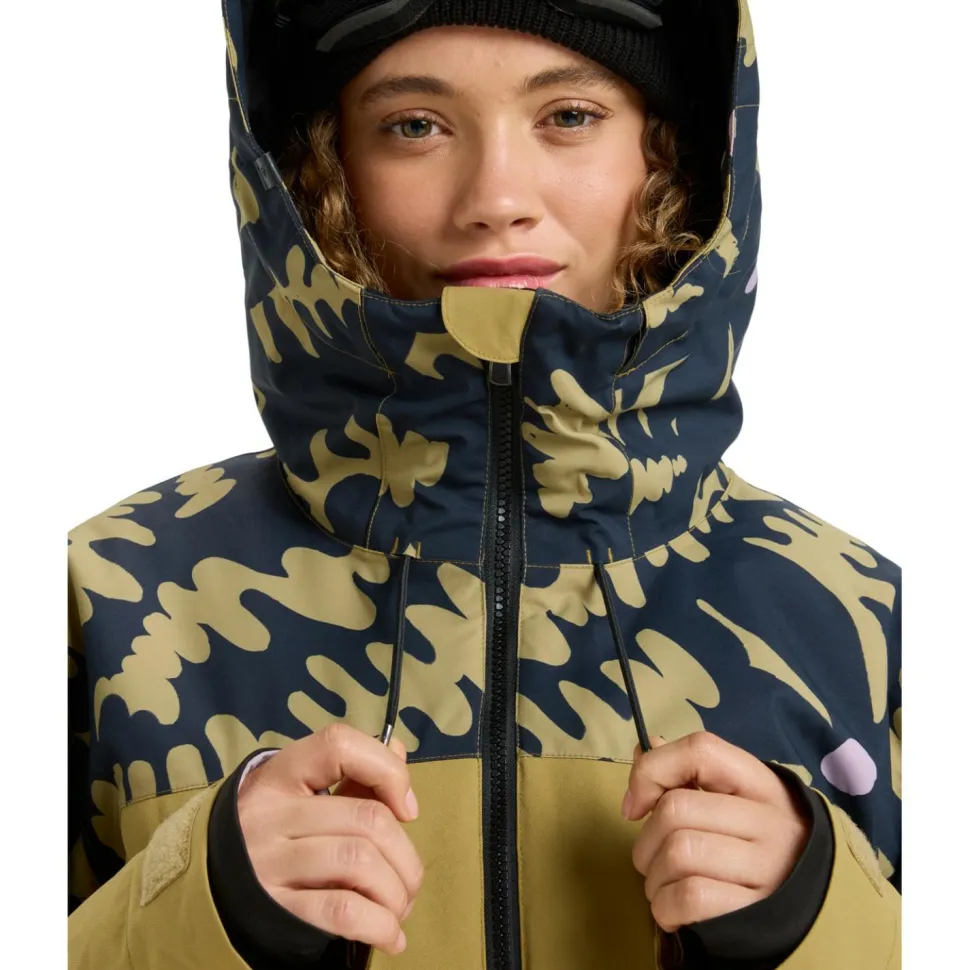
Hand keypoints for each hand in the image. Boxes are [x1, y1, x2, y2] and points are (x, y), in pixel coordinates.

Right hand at [237, 723, 423, 955]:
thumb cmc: (270, 834)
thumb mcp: (299, 794)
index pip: (339, 745)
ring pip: (361, 863)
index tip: (406, 808)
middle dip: (405, 855)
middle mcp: (270, 813)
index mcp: (281, 774)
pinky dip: (379, 925)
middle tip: (410, 879)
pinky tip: (389, 935)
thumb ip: (351, 773)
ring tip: (399, 906)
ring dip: (396, 893)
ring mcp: (269, 863)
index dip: (386, 770)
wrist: (204, 890)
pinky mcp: (274, 909)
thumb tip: (398, 752)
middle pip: (366, 819)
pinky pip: (342, 911)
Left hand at [624, 732, 810, 932]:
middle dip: (645, 840)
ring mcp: (768, 868)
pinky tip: (671, 910)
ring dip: (653, 877)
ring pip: (679, 854)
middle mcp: (770, 821)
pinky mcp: (757, 911)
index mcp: (760, 784)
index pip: (701, 751)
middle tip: (650, 859)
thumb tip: (642, 750)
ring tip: (662, 885)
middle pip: (676, 810)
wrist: (810, 906)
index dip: (652, 771)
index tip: (635, 806)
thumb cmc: (754, 844)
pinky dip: (665, 907)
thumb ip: (685, 773)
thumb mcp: (731, 801)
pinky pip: (690, 897)